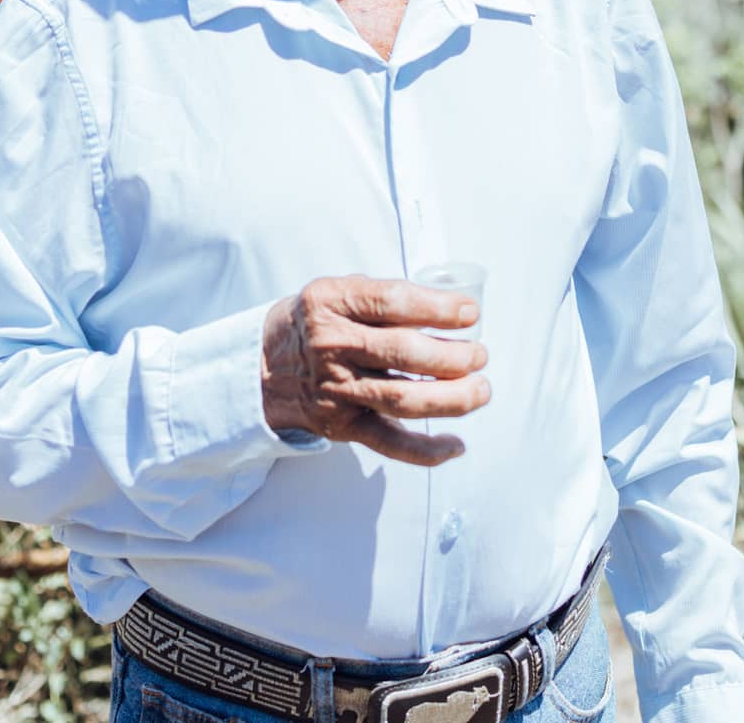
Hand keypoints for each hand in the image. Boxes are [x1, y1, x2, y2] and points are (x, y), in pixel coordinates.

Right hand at [261, 275, 489, 465]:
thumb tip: (447, 307)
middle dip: (452, 356)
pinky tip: (457, 445)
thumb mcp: (334, 292)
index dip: (437, 307)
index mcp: (330, 302)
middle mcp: (331, 345)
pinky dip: (426, 450)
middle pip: (402, 353)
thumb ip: (380, 298)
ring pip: (402, 400)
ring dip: (452, 398)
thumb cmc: (315, 323)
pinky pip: (389, 443)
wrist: (262, 368)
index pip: (391, 302)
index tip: (470, 312)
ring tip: (481, 390)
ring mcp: (336, 389)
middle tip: (480, 354)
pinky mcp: (342, 426)